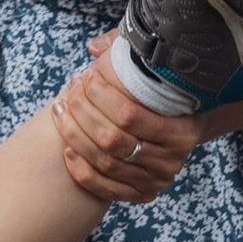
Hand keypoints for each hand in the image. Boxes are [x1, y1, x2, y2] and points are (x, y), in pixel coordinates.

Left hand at [53, 35, 198, 202]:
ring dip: (74, 136)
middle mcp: (172, 160)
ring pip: (104, 163)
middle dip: (82, 113)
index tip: (84, 77)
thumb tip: (94, 47)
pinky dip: (80, 169)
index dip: (99, 95)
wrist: (182, 129)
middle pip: (112, 141)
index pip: (129, 114)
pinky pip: (103, 188)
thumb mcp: (155, 71)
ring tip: (59, 110)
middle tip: (68, 93)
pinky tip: (66, 148)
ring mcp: (156, 181)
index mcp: (183, 130)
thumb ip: (127, 52)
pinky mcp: (141, 194)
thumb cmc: (163, 95)